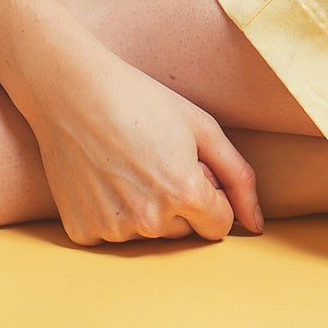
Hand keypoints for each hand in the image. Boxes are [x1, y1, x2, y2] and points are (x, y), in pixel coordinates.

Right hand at [9, 33, 265, 246]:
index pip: (219, 226)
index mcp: (184, 194)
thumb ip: (239, 178)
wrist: (72, 92)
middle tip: (154, 160)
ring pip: (148, 234)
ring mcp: (113, 229)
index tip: (189, 167)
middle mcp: (149, 221)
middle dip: (179, 203)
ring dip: (146, 209)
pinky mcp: (83, 232)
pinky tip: (102, 177)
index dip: (210, 195)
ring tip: (126, 164)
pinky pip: (113, 234)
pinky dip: (112, 212)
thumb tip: (256, 225)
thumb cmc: (142, 101)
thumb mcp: (202, 128)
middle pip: (184, 231)